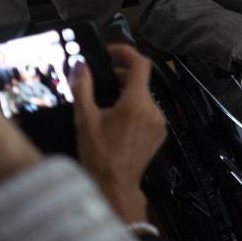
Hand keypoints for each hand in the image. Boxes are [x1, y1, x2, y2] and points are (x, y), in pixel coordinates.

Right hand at [73, 44, 166, 223]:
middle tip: (100, 82)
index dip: (126, 52)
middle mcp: (154, 109)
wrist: (114, 187)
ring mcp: (160, 122)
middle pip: (141, 81)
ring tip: (105, 103)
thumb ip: (83, 88)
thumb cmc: (97, 154)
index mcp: (137, 102)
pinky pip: (149, 112)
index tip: (109, 52)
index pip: (141, 64)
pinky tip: (117, 120)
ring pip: (145, 97)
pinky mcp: (160, 134)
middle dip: (121, 76)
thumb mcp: (85, 120)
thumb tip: (81, 64)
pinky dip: (135, 108)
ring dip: (127, 93)